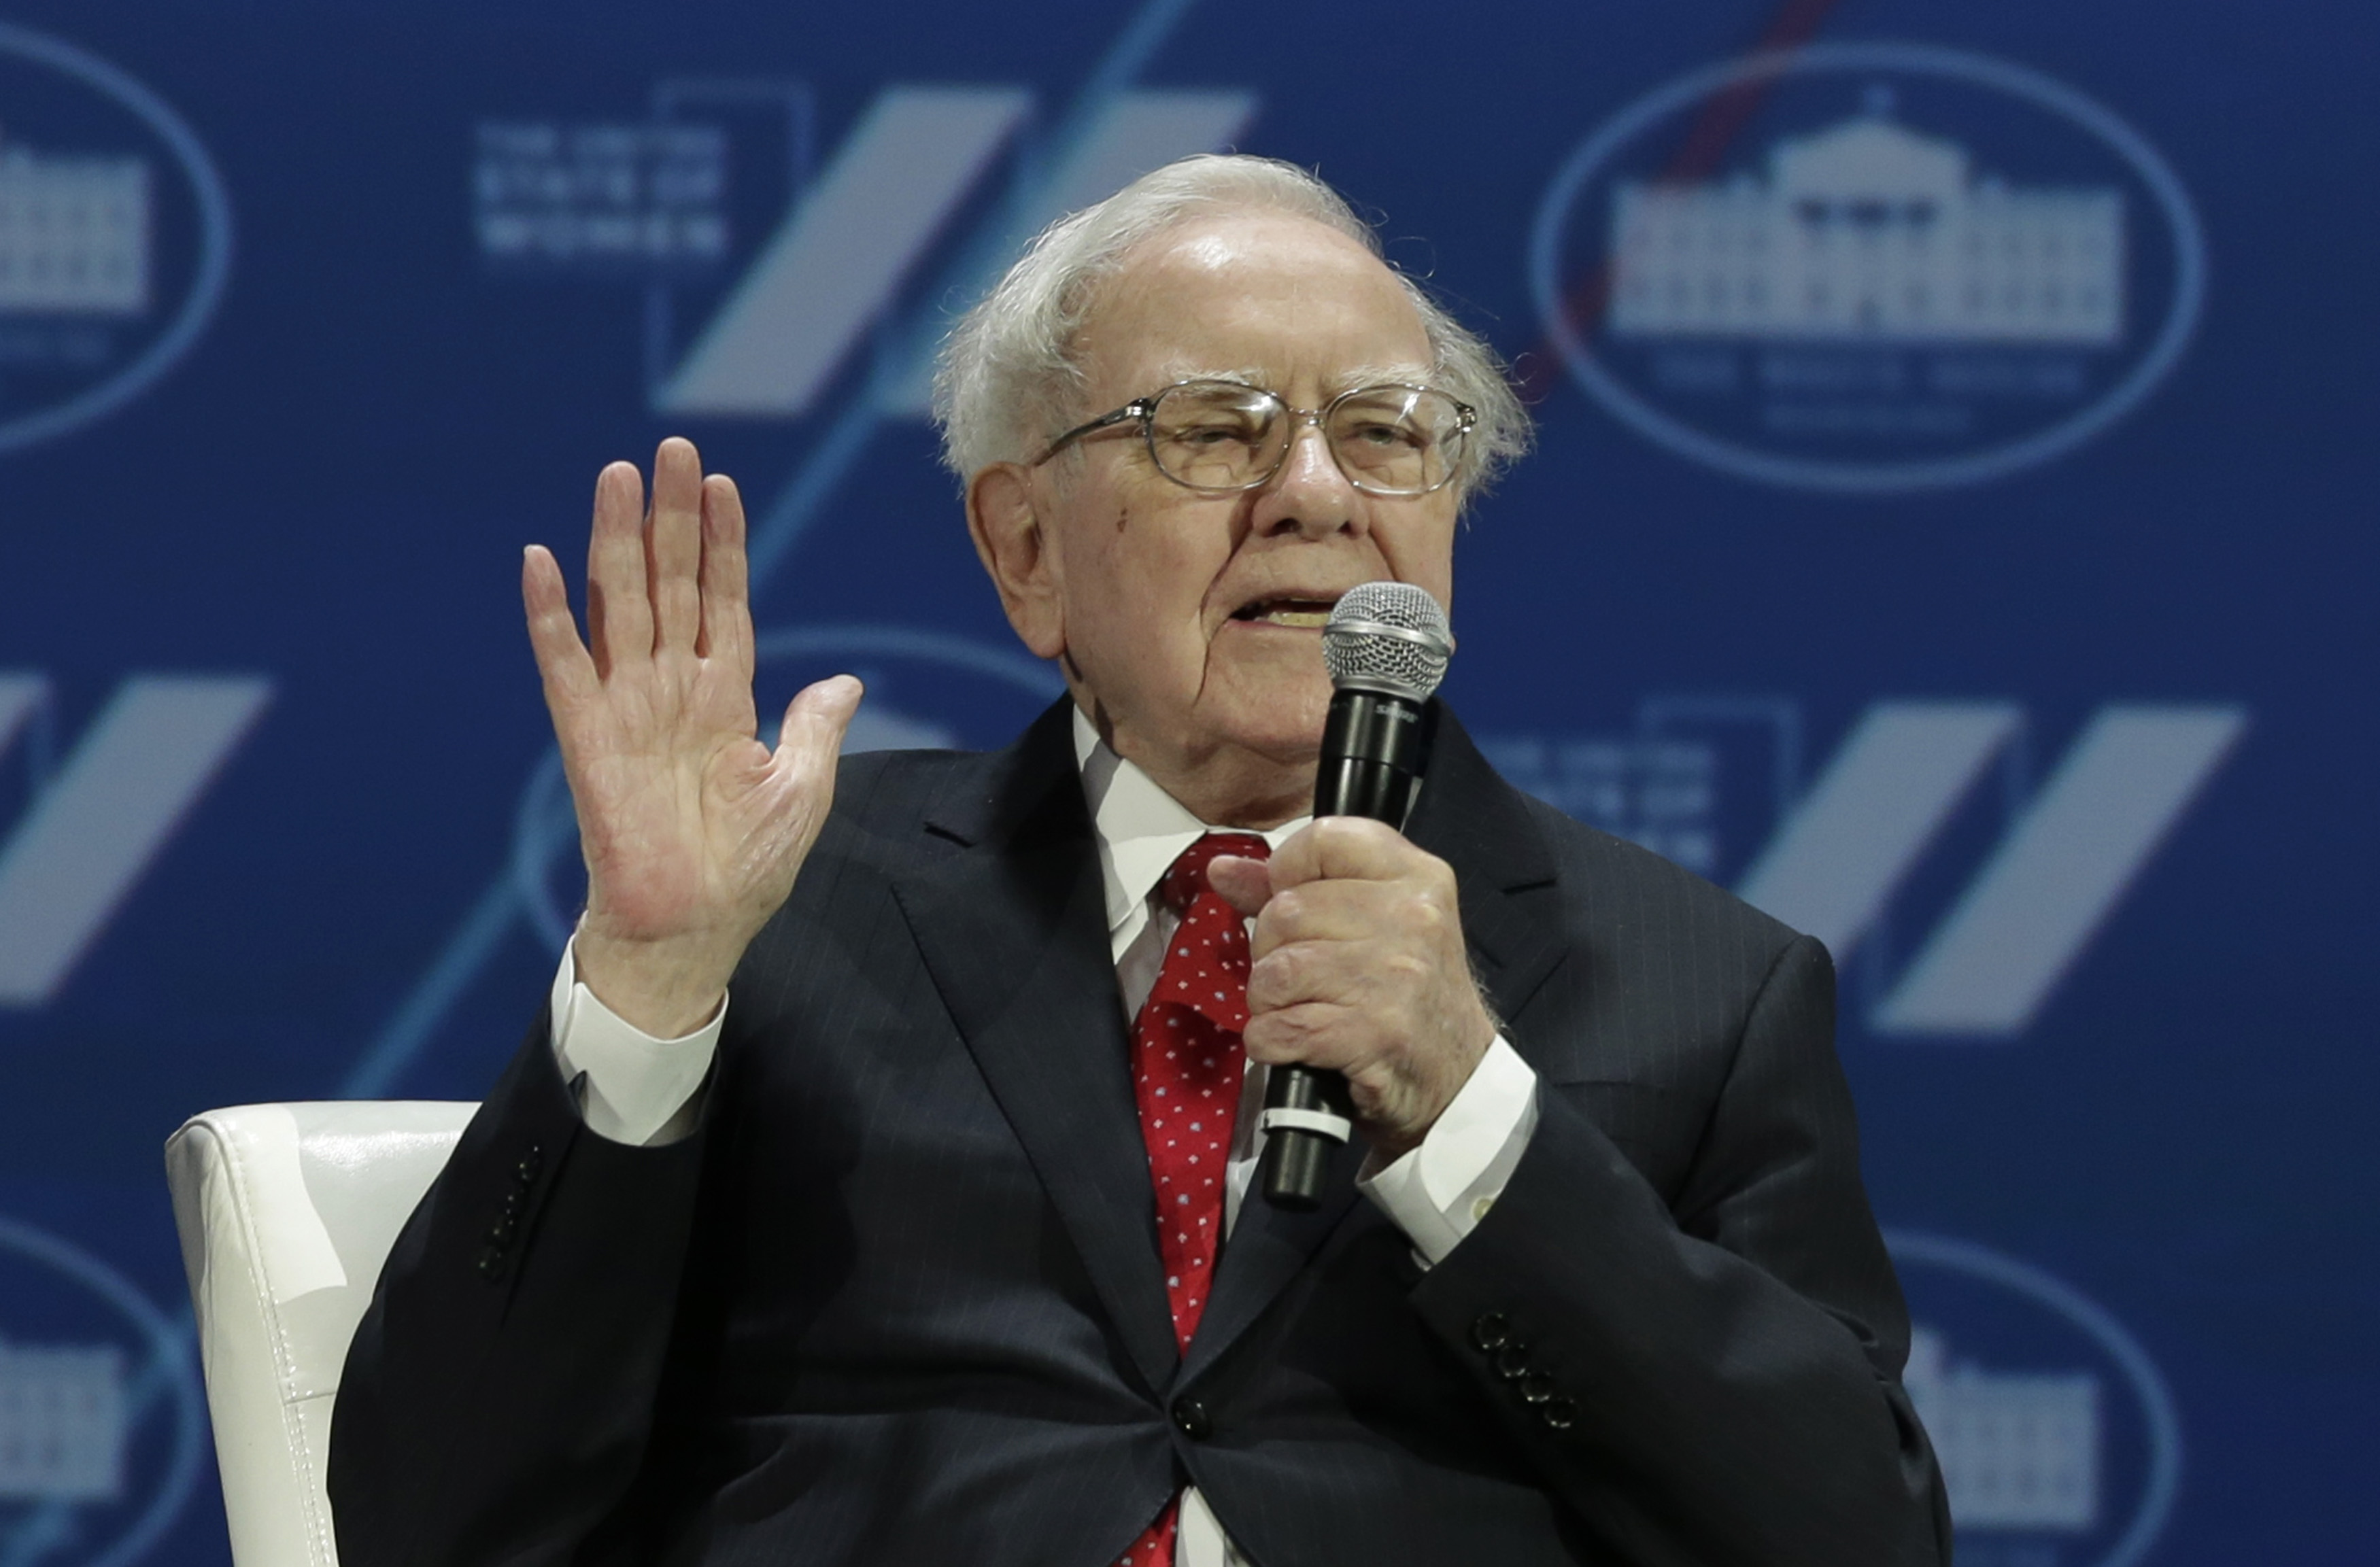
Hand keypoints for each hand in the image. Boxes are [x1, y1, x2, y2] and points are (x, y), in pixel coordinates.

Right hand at [522, 437, 860, 1035]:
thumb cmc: (746, 870)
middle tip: (675, 448)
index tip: (725, 486)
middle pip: (672, 584)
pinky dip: (551, 615)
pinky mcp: (588, 740)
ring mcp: (628, 708)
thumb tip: (847, 681)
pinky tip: (540, 560)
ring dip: (618, 540)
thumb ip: (815, 728)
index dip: (724, 544)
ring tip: (619, 476)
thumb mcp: (801, 789)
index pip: (723, 601)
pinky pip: (565, 667)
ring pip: (622, 605)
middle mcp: (672, 690)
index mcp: (724, 697)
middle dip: (674, 517)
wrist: (697, 930)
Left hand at [1208, 819, 1496, 1157]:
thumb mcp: (1371, 925)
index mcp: (1416, 877)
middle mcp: (1413, 918)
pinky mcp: (1373, 1033)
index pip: (1323, 839)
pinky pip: (1277, 1027)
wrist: (1455, 1078)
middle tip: (1304, 977)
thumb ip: (1293, 889)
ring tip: (1302, 1010)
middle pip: (1285, 910)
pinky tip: (1300, 1044)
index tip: (1294, 903)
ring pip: (1274, 971)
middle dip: (1272, 950)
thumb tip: (1223, 869)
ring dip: (1269, 1001)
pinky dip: (1272, 1042)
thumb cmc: (1405, 997)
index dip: (1287, 872)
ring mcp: (1396, 976)